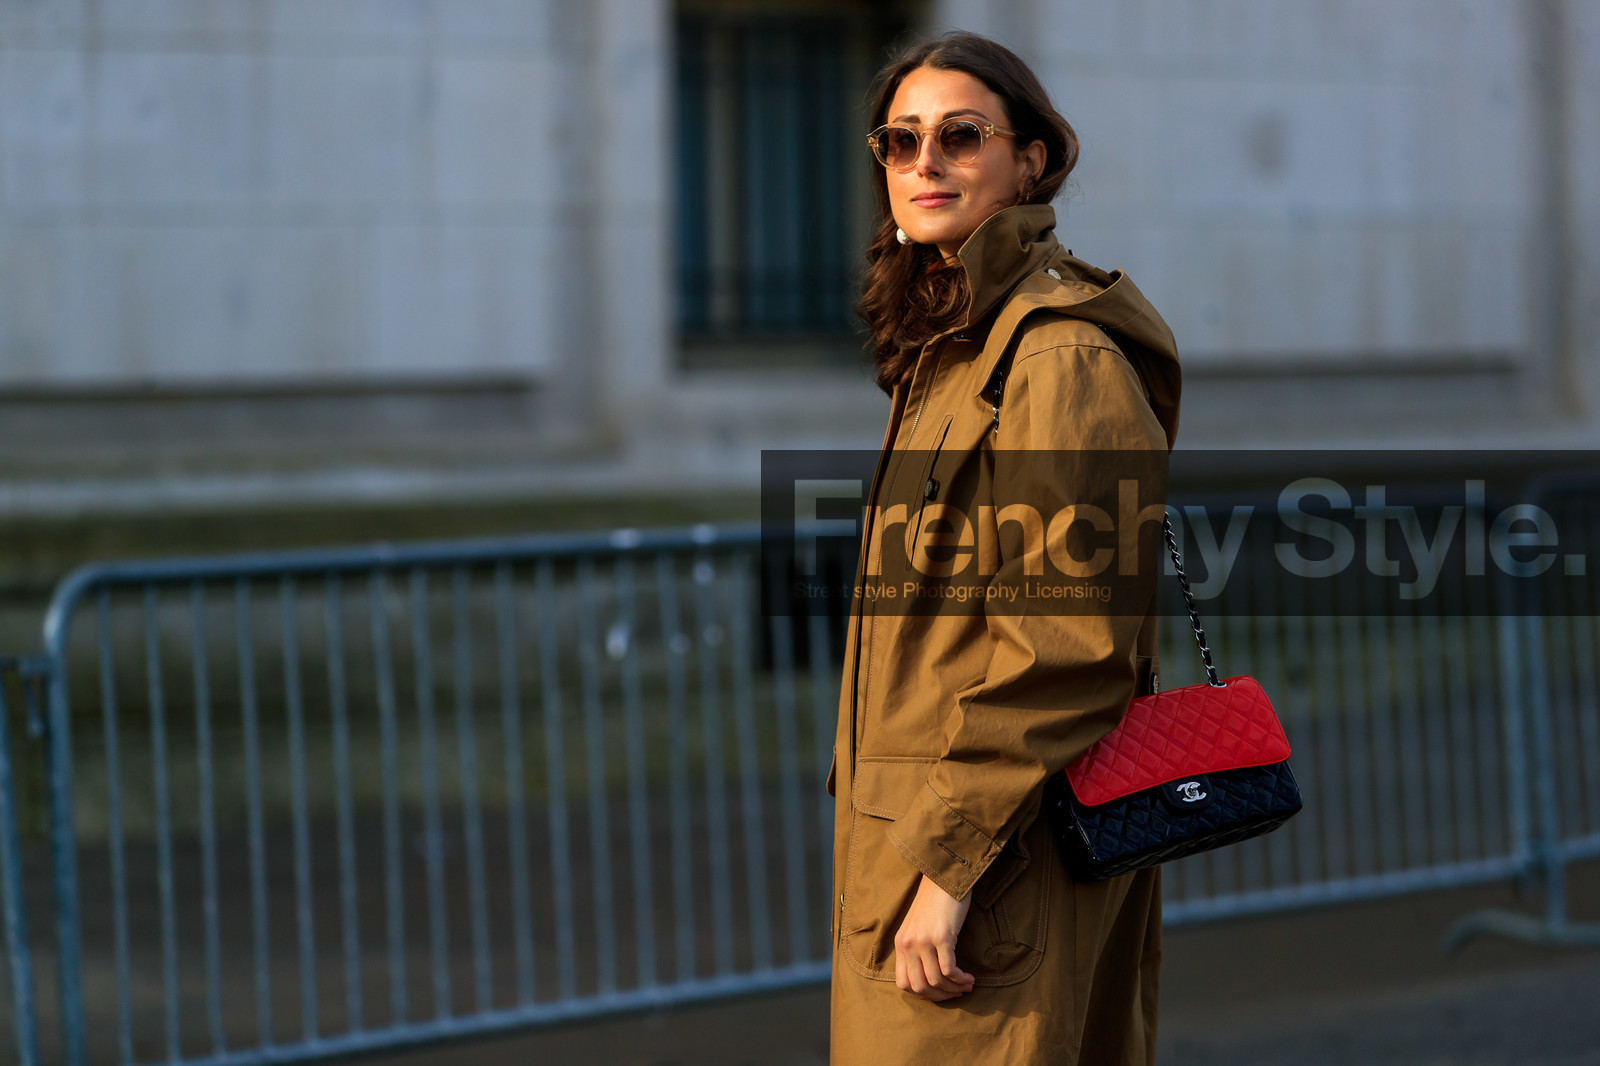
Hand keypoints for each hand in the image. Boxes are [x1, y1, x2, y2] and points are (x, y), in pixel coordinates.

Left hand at [893, 874, 975, 1000]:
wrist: (945, 879)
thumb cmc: (934, 903)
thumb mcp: (917, 927)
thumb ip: (917, 949)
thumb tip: (929, 978)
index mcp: (900, 943)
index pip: (903, 983)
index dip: (923, 994)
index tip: (939, 993)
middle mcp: (908, 944)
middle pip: (919, 986)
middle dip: (940, 996)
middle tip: (956, 992)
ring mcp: (924, 941)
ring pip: (936, 980)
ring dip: (953, 988)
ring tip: (966, 985)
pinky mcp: (942, 937)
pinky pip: (949, 969)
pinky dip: (959, 978)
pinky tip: (968, 977)